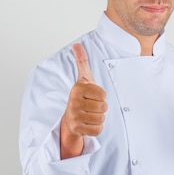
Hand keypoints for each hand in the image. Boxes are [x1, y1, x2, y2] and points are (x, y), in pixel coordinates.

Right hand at [60, 43, 107, 158]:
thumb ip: (82, 61)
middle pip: (103, 106)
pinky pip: (98, 129)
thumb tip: (77, 45)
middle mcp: (74, 102)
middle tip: (91, 106)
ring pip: (101, 118)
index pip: (103, 93)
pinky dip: (97, 128)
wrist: (70, 118)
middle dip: (101, 108)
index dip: (101, 96)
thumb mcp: (83, 78)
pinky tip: (89, 124)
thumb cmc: (80, 97)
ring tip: (90, 114)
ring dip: (99, 118)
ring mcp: (74, 116)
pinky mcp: (77, 129)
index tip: (92, 96)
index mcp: (77, 88)